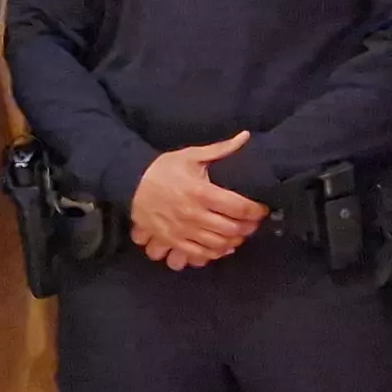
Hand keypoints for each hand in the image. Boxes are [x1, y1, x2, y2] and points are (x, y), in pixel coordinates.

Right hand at [129, 133, 268, 269]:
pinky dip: (215, 253)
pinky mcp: (173, 240)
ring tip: (239, 234)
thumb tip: (245, 137)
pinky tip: (222, 247)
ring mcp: (183, 230)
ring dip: (234, 241)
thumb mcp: (191, 155)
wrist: (131, 184)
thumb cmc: (163, 169)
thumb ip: (221, 149)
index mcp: (201, 192)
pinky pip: (200, 254)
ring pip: (218, 244)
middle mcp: (193, 214)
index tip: (260, 209)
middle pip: (231, 228)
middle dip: (248, 227)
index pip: (238, 207)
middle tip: (252, 222)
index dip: (255, 210)